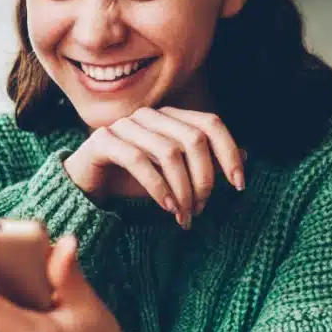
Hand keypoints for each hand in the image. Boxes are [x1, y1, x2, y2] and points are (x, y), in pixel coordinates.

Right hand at [62, 107, 244, 228]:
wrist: (86, 186)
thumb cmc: (132, 179)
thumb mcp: (174, 175)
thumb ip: (205, 163)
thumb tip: (246, 155)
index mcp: (169, 117)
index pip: (210, 123)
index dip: (229, 152)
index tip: (239, 185)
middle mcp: (149, 115)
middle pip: (194, 140)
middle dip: (204, 179)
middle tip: (201, 209)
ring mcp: (125, 125)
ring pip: (169, 152)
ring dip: (182, 190)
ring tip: (184, 216)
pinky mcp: (104, 140)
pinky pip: (139, 161)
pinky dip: (159, 188)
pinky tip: (167, 208)